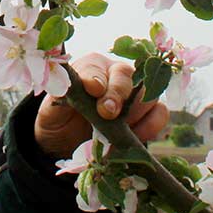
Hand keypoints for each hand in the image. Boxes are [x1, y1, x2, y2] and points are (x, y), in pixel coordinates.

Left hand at [33, 52, 169, 158]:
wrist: (67, 144)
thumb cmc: (59, 119)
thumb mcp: (52, 109)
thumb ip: (60, 97)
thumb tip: (64, 85)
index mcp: (90, 68)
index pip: (96, 68)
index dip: (96, 78)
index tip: (92, 90)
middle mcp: (115, 76)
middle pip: (126, 76)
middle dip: (117, 94)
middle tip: (107, 112)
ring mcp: (134, 95)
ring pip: (146, 92)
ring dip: (135, 112)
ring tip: (120, 129)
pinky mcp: (147, 115)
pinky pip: (160, 113)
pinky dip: (151, 125)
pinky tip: (134, 137)